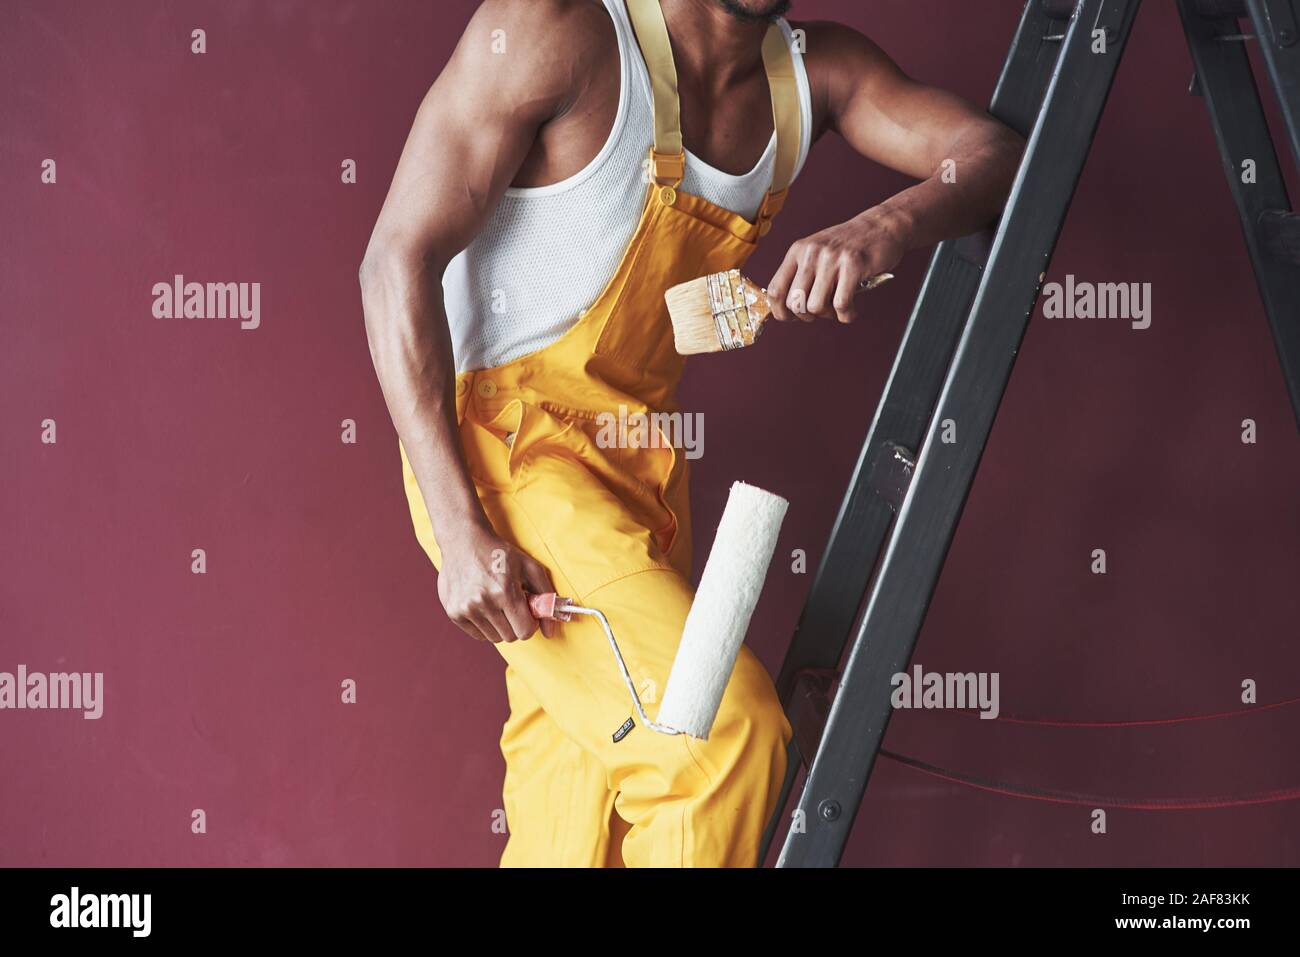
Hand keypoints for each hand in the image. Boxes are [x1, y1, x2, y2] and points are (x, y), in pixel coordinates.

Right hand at [436, 523, 555, 642]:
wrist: (464, 540)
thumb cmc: (500, 553)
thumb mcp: (530, 568)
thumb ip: (546, 598)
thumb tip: (550, 631)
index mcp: (504, 591)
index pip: (525, 631)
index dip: (530, 622)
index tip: (527, 611)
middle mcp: (482, 602)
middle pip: (510, 636)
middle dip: (515, 623)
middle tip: (512, 604)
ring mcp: (465, 609)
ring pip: (494, 638)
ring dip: (500, 625)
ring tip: (497, 603)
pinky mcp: (453, 612)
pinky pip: (478, 635)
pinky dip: (484, 625)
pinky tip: (483, 605)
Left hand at [767, 209, 906, 323]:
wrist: (881, 226)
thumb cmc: (849, 245)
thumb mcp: (817, 253)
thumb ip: (801, 275)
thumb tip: (787, 309)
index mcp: (798, 251)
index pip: (775, 290)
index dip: (781, 312)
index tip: (793, 318)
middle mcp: (811, 253)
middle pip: (794, 303)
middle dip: (807, 316)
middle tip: (821, 311)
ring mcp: (832, 259)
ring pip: (815, 306)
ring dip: (828, 315)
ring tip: (838, 307)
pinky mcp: (853, 266)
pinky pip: (841, 304)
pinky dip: (846, 315)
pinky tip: (851, 310)